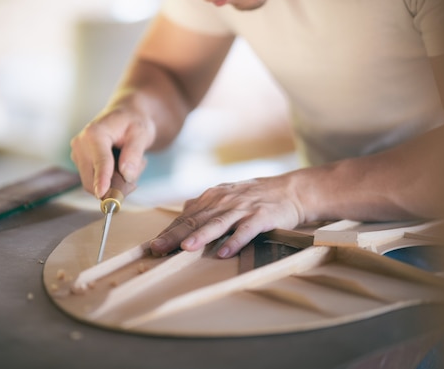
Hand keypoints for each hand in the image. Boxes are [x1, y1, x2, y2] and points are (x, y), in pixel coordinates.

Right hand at [70, 107, 152, 198]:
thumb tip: (127, 175)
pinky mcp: (80, 162)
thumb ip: (134, 153)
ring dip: (113, 182)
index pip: (100, 161)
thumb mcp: (141, 133)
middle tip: (138, 167)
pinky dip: (109, 181)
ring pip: (93, 183)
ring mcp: (77, 154)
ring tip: (131, 162)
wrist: (125, 116)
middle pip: (92, 179)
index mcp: (94, 133)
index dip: (102, 179)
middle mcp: (80, 144)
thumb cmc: (133, 122)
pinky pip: (93, 182)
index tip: (103, 194)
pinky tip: (121, 165)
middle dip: (115, 184)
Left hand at [150, 175, 304, 257]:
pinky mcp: (262, 217)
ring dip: (201, 236)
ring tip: (185, 248)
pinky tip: (225, 252)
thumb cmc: (256, 196)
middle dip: (175, 234)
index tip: (152, 245)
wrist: (291, 190)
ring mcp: (243, 208)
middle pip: (196, 220)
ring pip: (218, 223)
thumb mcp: (228, 195)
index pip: (186, 216)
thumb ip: (207, 205)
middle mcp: (224, 201)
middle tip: (157, 247)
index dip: (168, 230)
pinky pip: (246, 230)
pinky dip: (235, 241)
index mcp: (213, 197)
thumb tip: (183, 211)